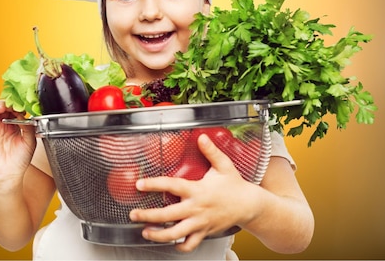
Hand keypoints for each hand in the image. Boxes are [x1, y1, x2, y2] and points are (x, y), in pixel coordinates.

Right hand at [0, 100, 36, 180]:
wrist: (10, 173)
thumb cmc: (19, 160)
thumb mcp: (30, 140)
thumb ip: (28, 126)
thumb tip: (25, 114)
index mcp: (14, 126)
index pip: (15, 109)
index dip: (20, 104)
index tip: (26, 103)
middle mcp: (4, 125)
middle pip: (5, 106)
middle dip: (12, 102)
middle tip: (19, 101)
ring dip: (4, 103)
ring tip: (12, 104)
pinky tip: (3, 108)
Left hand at [129, 133, 258, 251]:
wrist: (250, 206)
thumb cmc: (235, 186)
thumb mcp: (223, 166)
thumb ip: (211, 151)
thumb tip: (202, 137)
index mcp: (197, 190)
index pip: (172, 186)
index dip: (154, 185)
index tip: (139, 184)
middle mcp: (196, 208)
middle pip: (168, 215)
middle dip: (148, 216)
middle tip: (134, 214)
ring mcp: (200, 223)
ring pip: (176, 234)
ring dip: (158, 235)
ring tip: (145, 232)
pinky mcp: (204, 233)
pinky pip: (190, 245)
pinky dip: (178, 246)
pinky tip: (168, 243)